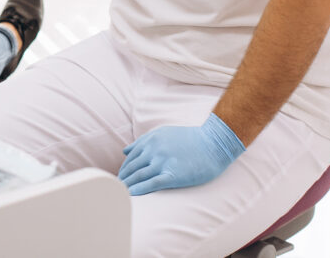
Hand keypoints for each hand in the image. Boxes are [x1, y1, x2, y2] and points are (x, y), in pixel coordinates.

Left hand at [118, 113, 244, 195]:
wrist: (215, 143)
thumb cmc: (191, 139)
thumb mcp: (164, 133)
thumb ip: (143, 141)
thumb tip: (124, 150)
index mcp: (151, 140)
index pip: (130, 158)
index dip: (123, 170)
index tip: (119, 180)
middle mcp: (154, 149)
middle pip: (131, 167)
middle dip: (122, 179)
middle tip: (114, 190)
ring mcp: (163, 161)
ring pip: (138, 176)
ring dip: (126, 186)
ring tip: (119, 195)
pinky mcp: (173, 174)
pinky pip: (152, 183)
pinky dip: (139, 190)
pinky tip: (132, 196)